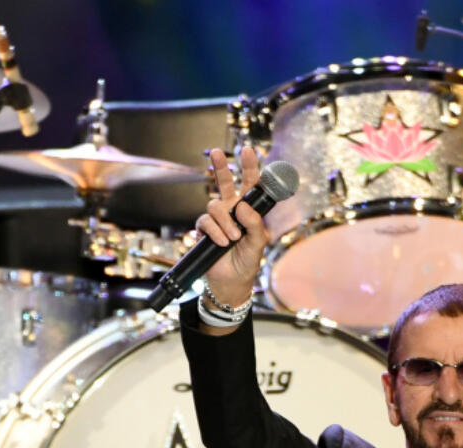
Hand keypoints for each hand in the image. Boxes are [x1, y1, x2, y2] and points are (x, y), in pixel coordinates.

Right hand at [196, 146, 269, 305]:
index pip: (250, 186)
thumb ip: (255, 224)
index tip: (248, 150)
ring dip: (225, 222)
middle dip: (220, 166)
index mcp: (249, 211)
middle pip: (224, 183)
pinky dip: (215, 232)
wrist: (231, 282)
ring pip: (215, 206)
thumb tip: (242, 206)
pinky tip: (222, 243)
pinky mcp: (204, 229)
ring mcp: (217, 219)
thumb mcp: (258, 244)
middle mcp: (232, 211)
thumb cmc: (247, 262)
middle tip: (216, 152)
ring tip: (233, 239)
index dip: (249, 168)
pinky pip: (206, 222)